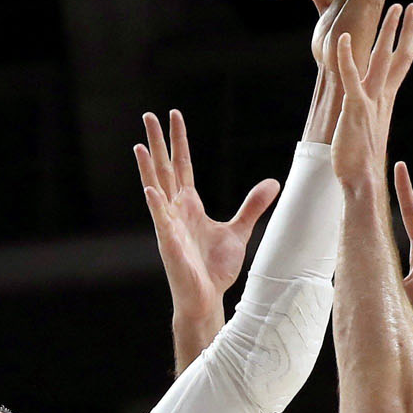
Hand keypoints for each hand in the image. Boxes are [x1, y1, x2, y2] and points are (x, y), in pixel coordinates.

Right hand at [135, 110, 279, 331]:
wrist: (207, 297)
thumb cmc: (215, 268)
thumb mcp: (239, 230)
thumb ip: (252, 206)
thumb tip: (272, 183)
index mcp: (189, 204)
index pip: (182, 165)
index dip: (178, 140)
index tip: (173, 115)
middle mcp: (175, 210)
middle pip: (164, 169)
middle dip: (157, 142)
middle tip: (148, 115)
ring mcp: (169, 225)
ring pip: (156, 188)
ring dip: (147, 167)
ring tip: (140, 145)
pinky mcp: (169, 243)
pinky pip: (161, 220)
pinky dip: (156, 204)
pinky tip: (150, 189)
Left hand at [327, 2, 412, 191]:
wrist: (361, 182)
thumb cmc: (359, 161)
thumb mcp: (367, 131)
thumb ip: (370, 116)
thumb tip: (371, 112)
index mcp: (385, 102)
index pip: (400, 67)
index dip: (410, 44)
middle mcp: (382, 98)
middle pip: (398, 57)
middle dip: (405, 30)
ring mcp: (370, 102)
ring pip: (381, 59)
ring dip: (388, 32)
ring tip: (395, 8)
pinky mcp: (355, 109)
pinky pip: (350, 77)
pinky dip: (345, 56)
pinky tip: (340, 38)